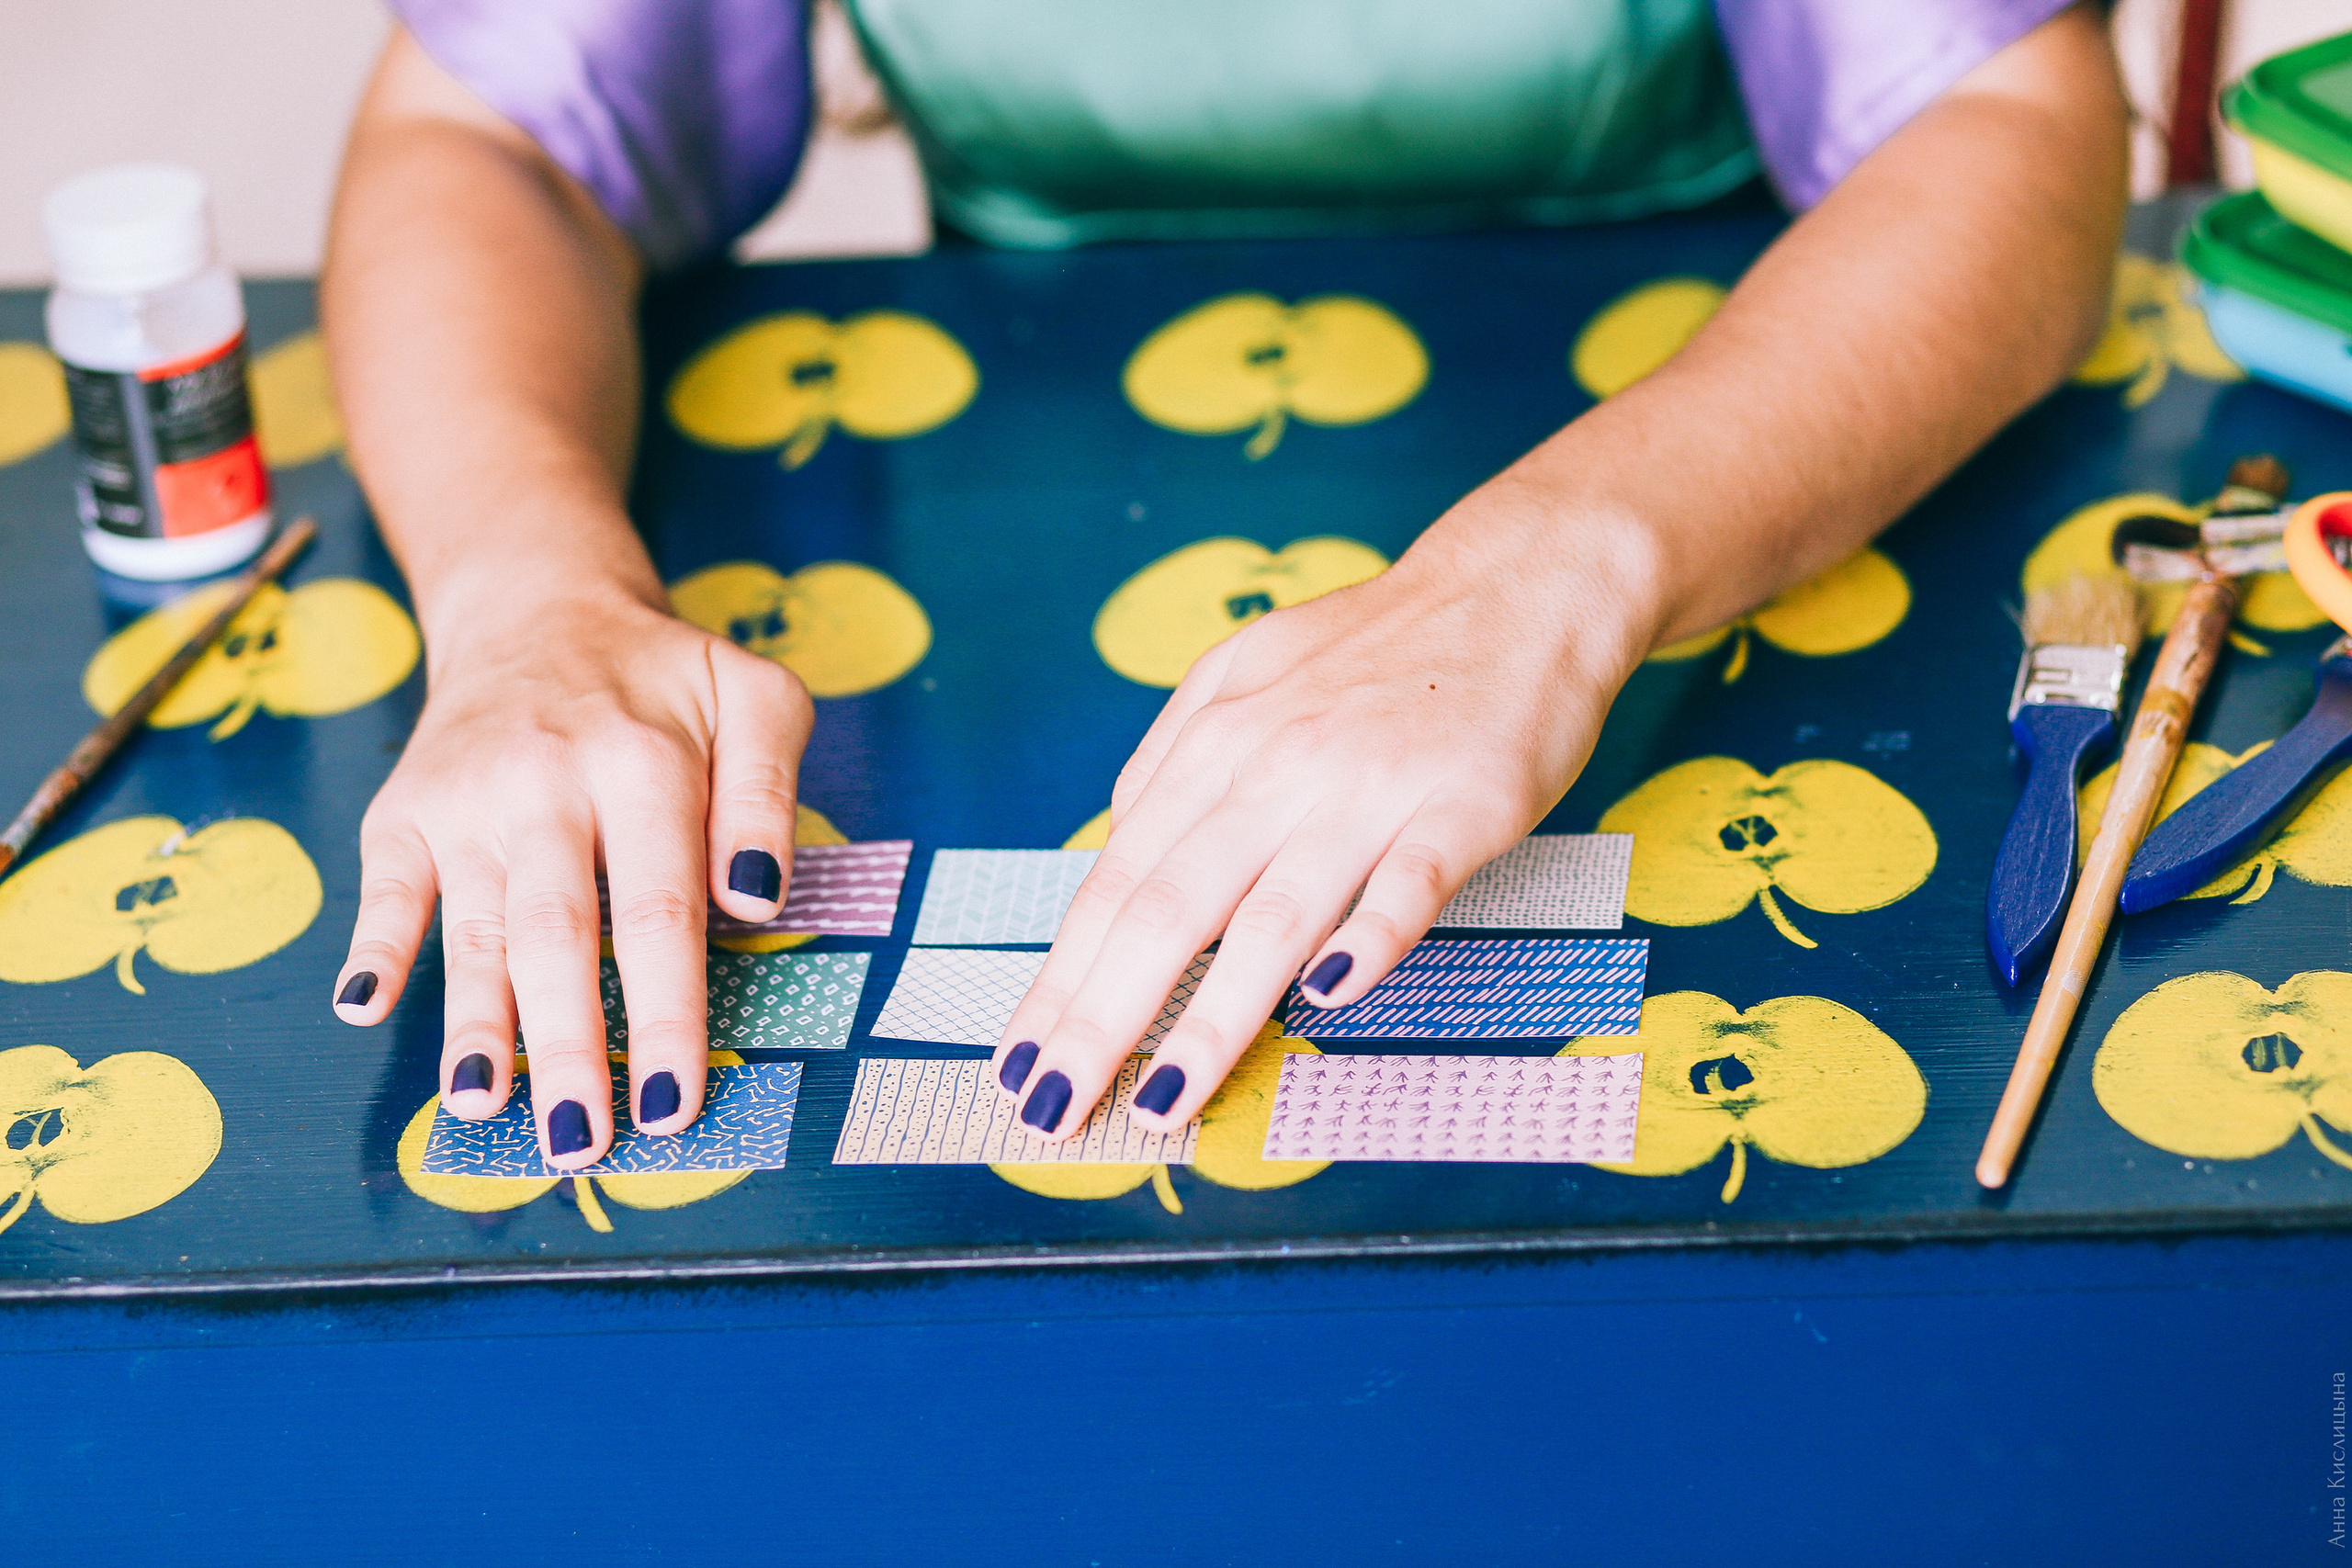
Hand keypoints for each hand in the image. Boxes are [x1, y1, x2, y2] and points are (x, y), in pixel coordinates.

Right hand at [327, 578, 811, 1168]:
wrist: (542, 609)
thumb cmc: (665, 679)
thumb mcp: (755, 700)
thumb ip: (768, 794)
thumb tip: (756, 899)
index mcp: (645, 765)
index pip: (660, 912)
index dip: (665, 1012)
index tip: (673, 1100)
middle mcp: (549, 785)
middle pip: (561, 935)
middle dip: (568, 1046)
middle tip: (582, 1142)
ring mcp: (468, 799)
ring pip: (476, 927)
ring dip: (474, 1022)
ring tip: (482, 1106)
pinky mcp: (406, 809)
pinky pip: (388, 887)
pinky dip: (375, 946)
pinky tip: (363, 1008)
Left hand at [987, 487, 1661, 1139]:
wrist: (1521, 581)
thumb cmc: (1380, 646)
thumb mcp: (1245, 674)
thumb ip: (1175, 759)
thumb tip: (1116, 840)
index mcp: (1215, 747)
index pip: (1115, 886)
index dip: (1060, 982)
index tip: (1020, 1064)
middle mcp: (1274, 769)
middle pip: (1167, 910)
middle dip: (1100, 1019)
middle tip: (1052, 1105)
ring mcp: (1368, 788)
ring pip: (1272, 915)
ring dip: (1211, 1018)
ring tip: (1161, 1100)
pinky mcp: (1461, 804)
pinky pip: (1407, 882)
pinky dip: (1367, 939)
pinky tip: (1328, 998)